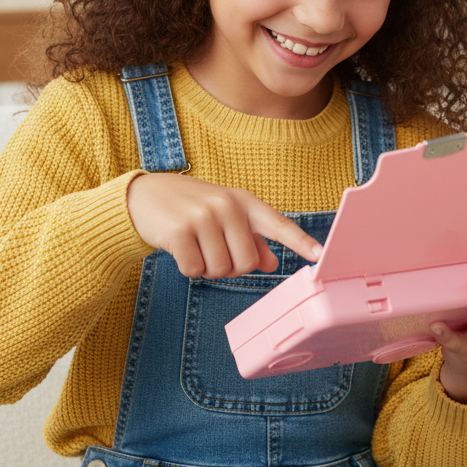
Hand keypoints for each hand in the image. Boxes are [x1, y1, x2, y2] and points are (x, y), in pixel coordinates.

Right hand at [126, 172, 323, 278]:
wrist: (145, 195)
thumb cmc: (190, 207)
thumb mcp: (224, 216)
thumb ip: (249, 238)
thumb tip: (271, 262)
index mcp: (243, 202)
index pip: (278, 224)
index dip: (300, 242)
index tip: (321, 256)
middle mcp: (227, 206)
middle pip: (246, 263)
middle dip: (229, 267)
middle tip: (211, 249)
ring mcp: (203, 216)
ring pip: (220, 270)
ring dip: (206, 268)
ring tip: (194, 245)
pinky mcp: (180, 231)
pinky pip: (195, 270)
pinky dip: (187, 268)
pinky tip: (179, 248)